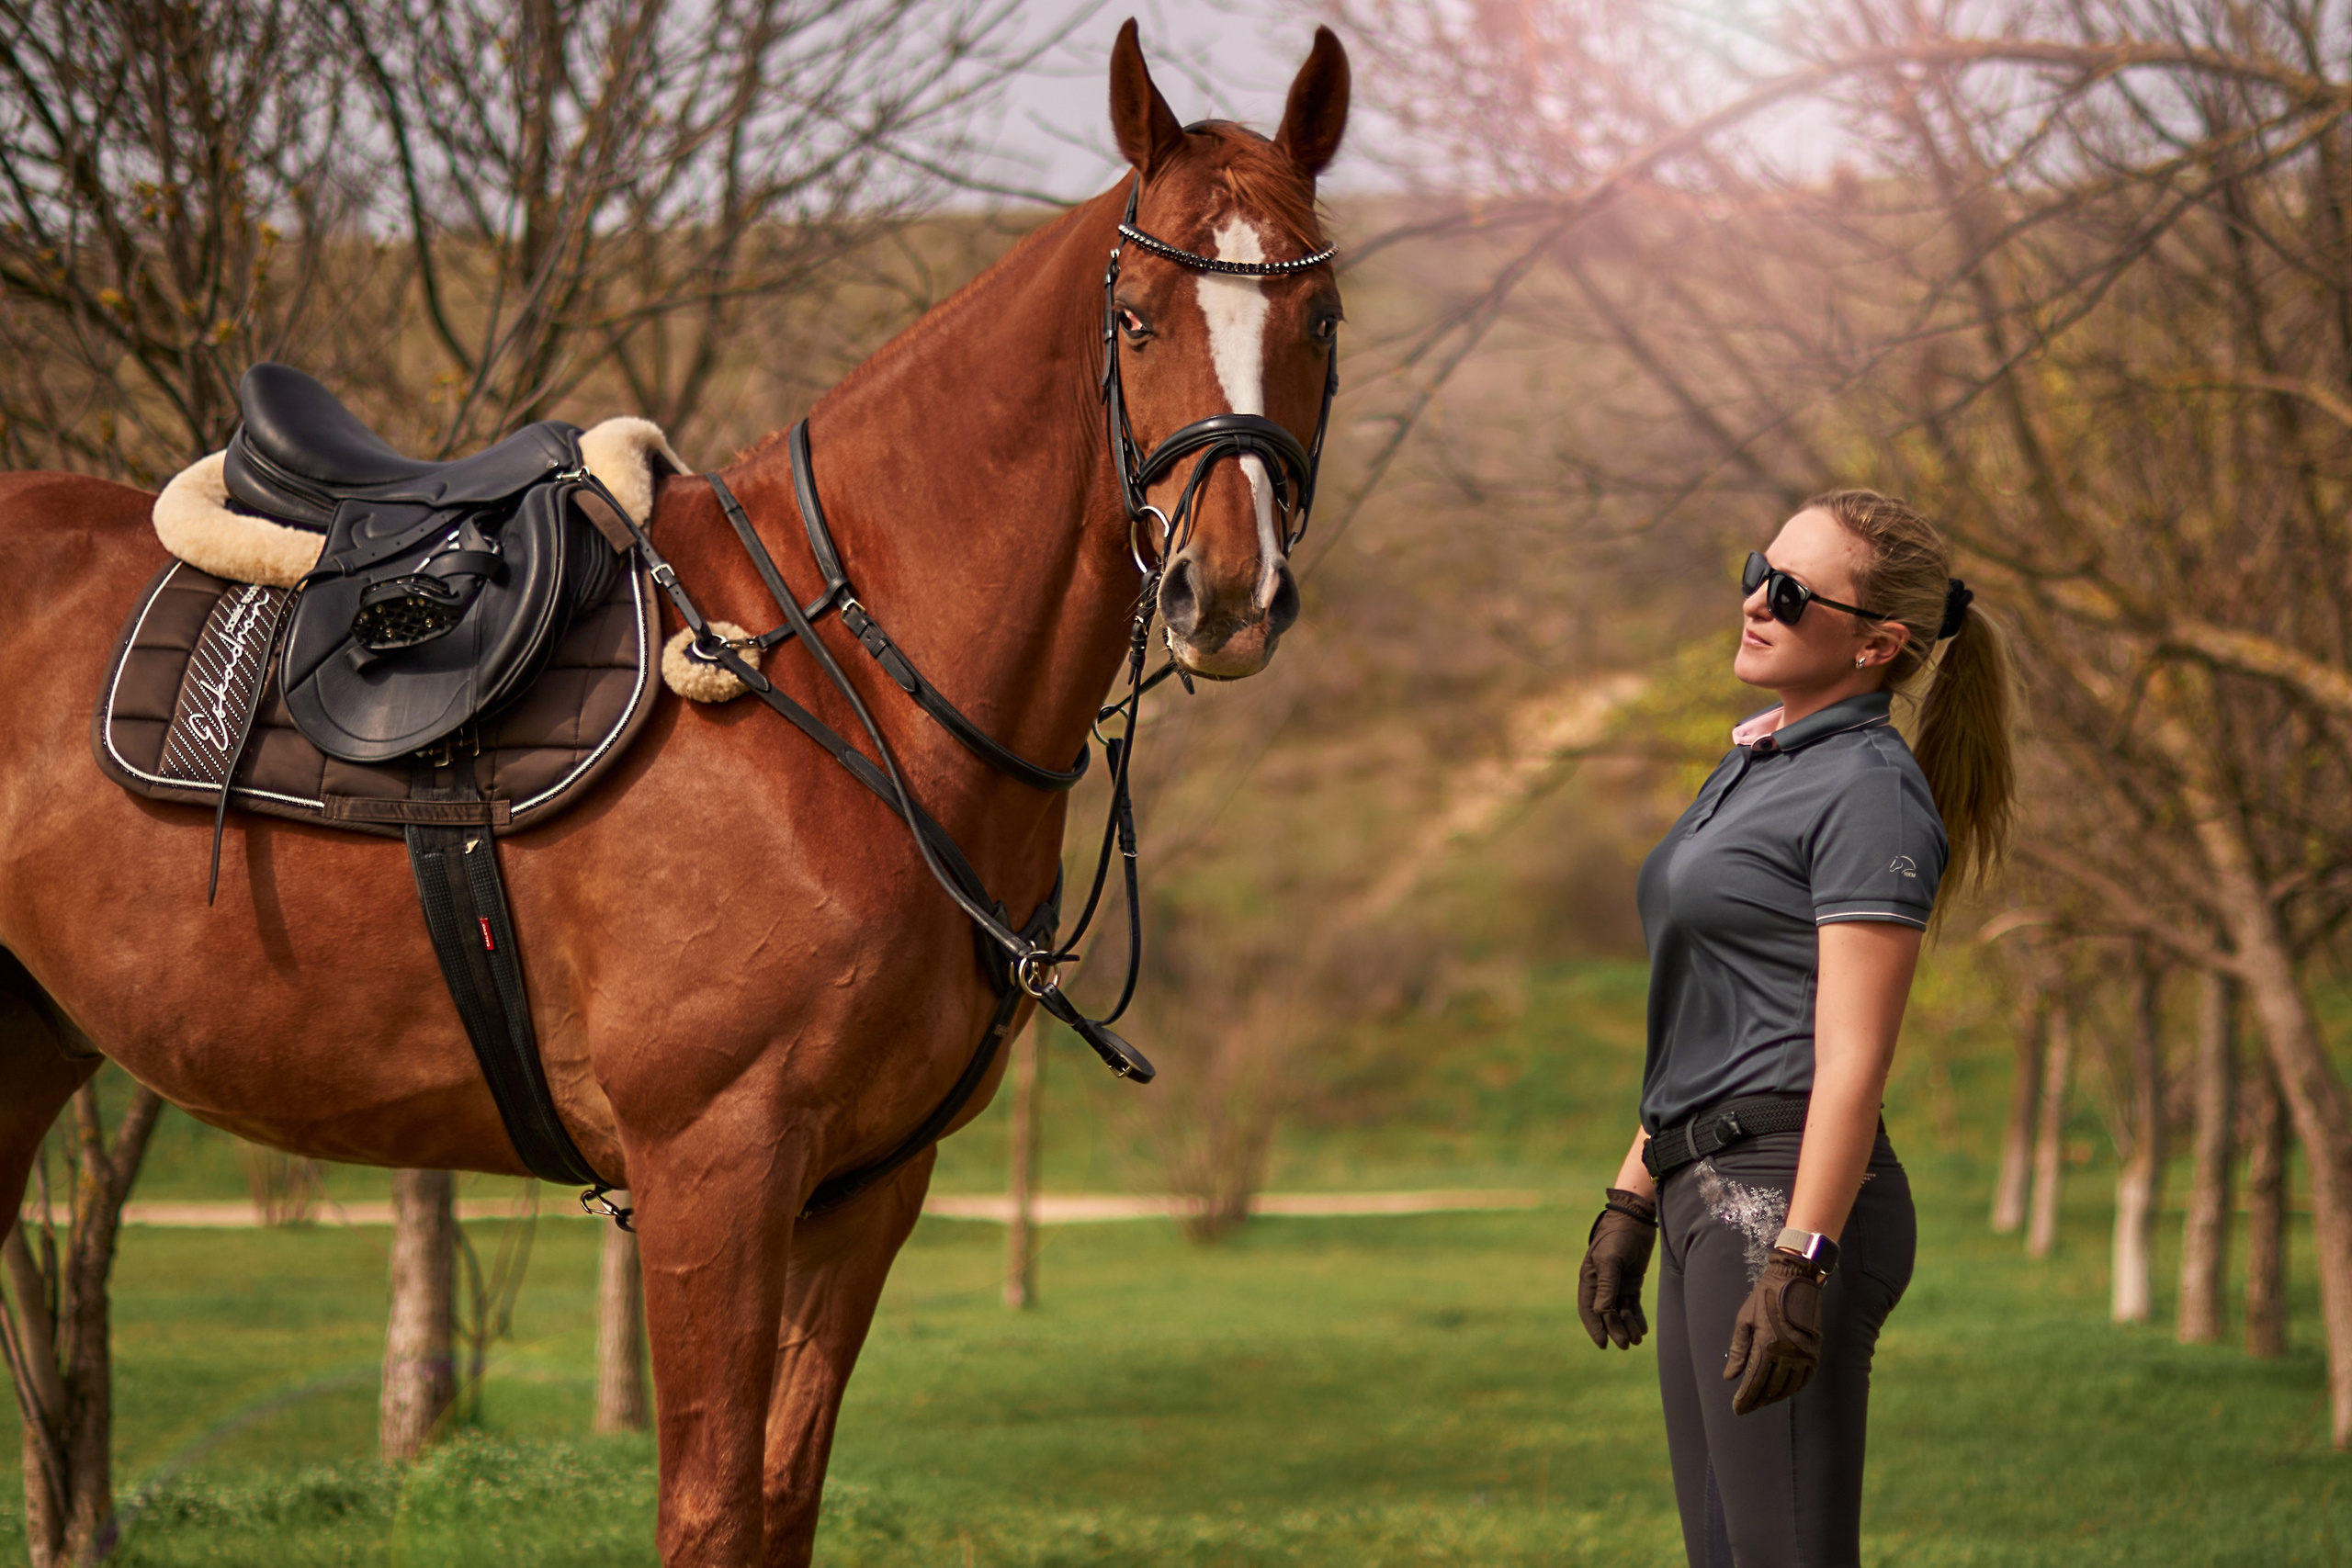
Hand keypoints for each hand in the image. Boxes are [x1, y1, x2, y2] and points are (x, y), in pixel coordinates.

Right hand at [1577, 1188, 1656, 1348]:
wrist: (1637, 1217)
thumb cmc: (1619, 1236)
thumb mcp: (1611, 1261)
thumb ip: (1607, 1287)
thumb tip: (1602, 1314)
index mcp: (1590, 1277)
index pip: (1589, 1309)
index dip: (1595, 1327)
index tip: (1603, 1344)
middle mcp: (1602, 1282)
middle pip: (1606, 1313)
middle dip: (1615, 1330)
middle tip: (1625, 1345)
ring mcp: (1618, 1282)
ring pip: (1621, 1310)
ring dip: (1628, 1326)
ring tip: (1637, 1340)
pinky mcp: (1632, 1280)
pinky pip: (1632, 1303)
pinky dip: (1637, 1317)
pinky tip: (1643, 1329)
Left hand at [1724, 1251, 1823, 1413]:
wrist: (1793, 1281)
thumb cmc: (1763, 1299)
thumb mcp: (1744, 1321)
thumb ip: (1738, 1351)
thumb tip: (1729, 1377)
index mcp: (1766, 1346)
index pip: (1754, 1382)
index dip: (1745, 1398)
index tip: (1737, 1409)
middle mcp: (1787, 1354)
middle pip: (1770, 1388)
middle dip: (1756, 1400)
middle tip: (1746, 1407)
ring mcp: (1803, 1355)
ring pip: (1787, 1387)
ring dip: (1773, 1397)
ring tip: (1761, 1401)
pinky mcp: (1814, 1353)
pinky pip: (1803, 1380)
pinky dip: (1792, 1389)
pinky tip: (1783, 1391)